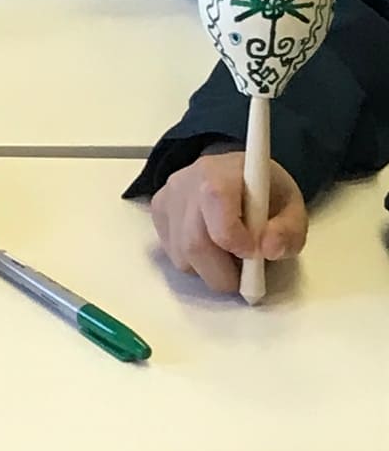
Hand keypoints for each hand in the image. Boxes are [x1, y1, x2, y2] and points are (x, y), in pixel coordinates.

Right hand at [151, 149, 306, 292]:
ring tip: (228, 256)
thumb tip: (269, 250)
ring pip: (182, 255)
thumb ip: (288, 229)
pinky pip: (173, 254)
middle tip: (244, 278)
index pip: (216, 203)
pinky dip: (195, 263)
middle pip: (194, 242)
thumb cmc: (262, 190)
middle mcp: (186, 183)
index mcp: (221, 172)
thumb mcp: (291, 204)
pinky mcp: (158, 215)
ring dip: (209, 269)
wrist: (232, 173)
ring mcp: (168, 199)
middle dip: (222, 272)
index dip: (235, 238)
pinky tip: (211, 248)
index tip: (254, 253)